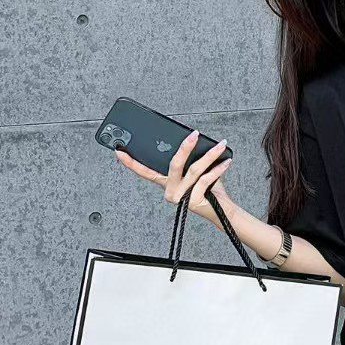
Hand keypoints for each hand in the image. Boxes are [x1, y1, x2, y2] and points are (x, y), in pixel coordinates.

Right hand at [114, 130, 238, 234]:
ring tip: (220, 145)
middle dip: (185, 147)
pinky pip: (206, 179)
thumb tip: (191, 140)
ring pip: (194, 170)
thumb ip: (189, 161)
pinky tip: (225, 161)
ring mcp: (181, 197)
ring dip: (210, 155)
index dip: (131, 162)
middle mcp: (170, 191)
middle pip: (174, 165)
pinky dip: (218, 168)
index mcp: (166, 183)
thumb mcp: (195, 172)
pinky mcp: (193, 201)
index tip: (119, 151)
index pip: (145, 171)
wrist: (223, 210)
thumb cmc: (209, 190)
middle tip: (194, 134)